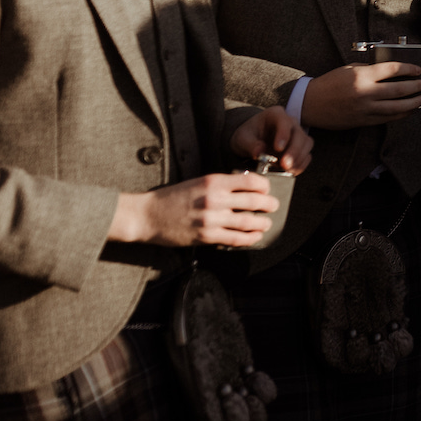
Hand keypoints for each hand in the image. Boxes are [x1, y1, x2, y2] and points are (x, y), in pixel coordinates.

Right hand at [107, 173, 280, 246]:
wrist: (147, 215)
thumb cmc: (172, 197)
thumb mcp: (198, 182)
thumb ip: (221, 185)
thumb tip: (246, 188)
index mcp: (213, 182)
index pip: (250, 181)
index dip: (264, 186)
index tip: (267, 189)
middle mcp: (215, 199)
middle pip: (255, 202)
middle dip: (269, 205)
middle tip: (273, 206)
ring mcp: (211, 219)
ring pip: (248, 222)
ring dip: (263, 223)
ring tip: (266, 223)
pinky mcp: (206, 236)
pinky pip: (235, 239)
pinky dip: (249, 238)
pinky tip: (255, 236)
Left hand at [228, 106, 312, 172]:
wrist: (251, 141)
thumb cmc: (248, 136)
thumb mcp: (242, 139)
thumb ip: (250, 145)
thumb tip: (259, 153)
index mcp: (275, 115)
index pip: (284, 122)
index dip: (283, 135)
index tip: (278, 149)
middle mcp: (290, 122)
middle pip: (299, 134)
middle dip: (294, 151)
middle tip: (285, 165)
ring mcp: (297, 134)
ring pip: (306, 144)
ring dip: (299, 158)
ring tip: (287, 169)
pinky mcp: (301, 147)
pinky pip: (307, 155)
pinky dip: (301, 164)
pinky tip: (291, 171)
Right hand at [302, 62, 420, 129]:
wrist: (310, 104)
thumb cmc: (329, 83)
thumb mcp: (349, 69)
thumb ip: (370, 69)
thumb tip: (392, 71)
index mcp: (362, 76)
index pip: (393, 70)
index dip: (409, 69)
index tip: (418, 69)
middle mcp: (366, 92)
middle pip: (399, 89)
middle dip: (416, 86)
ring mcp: (365, 109)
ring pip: (396, 107)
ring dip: (413, 103)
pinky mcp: (363, 121)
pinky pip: (387, 118)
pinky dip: (401, 114)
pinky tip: (409, 110)